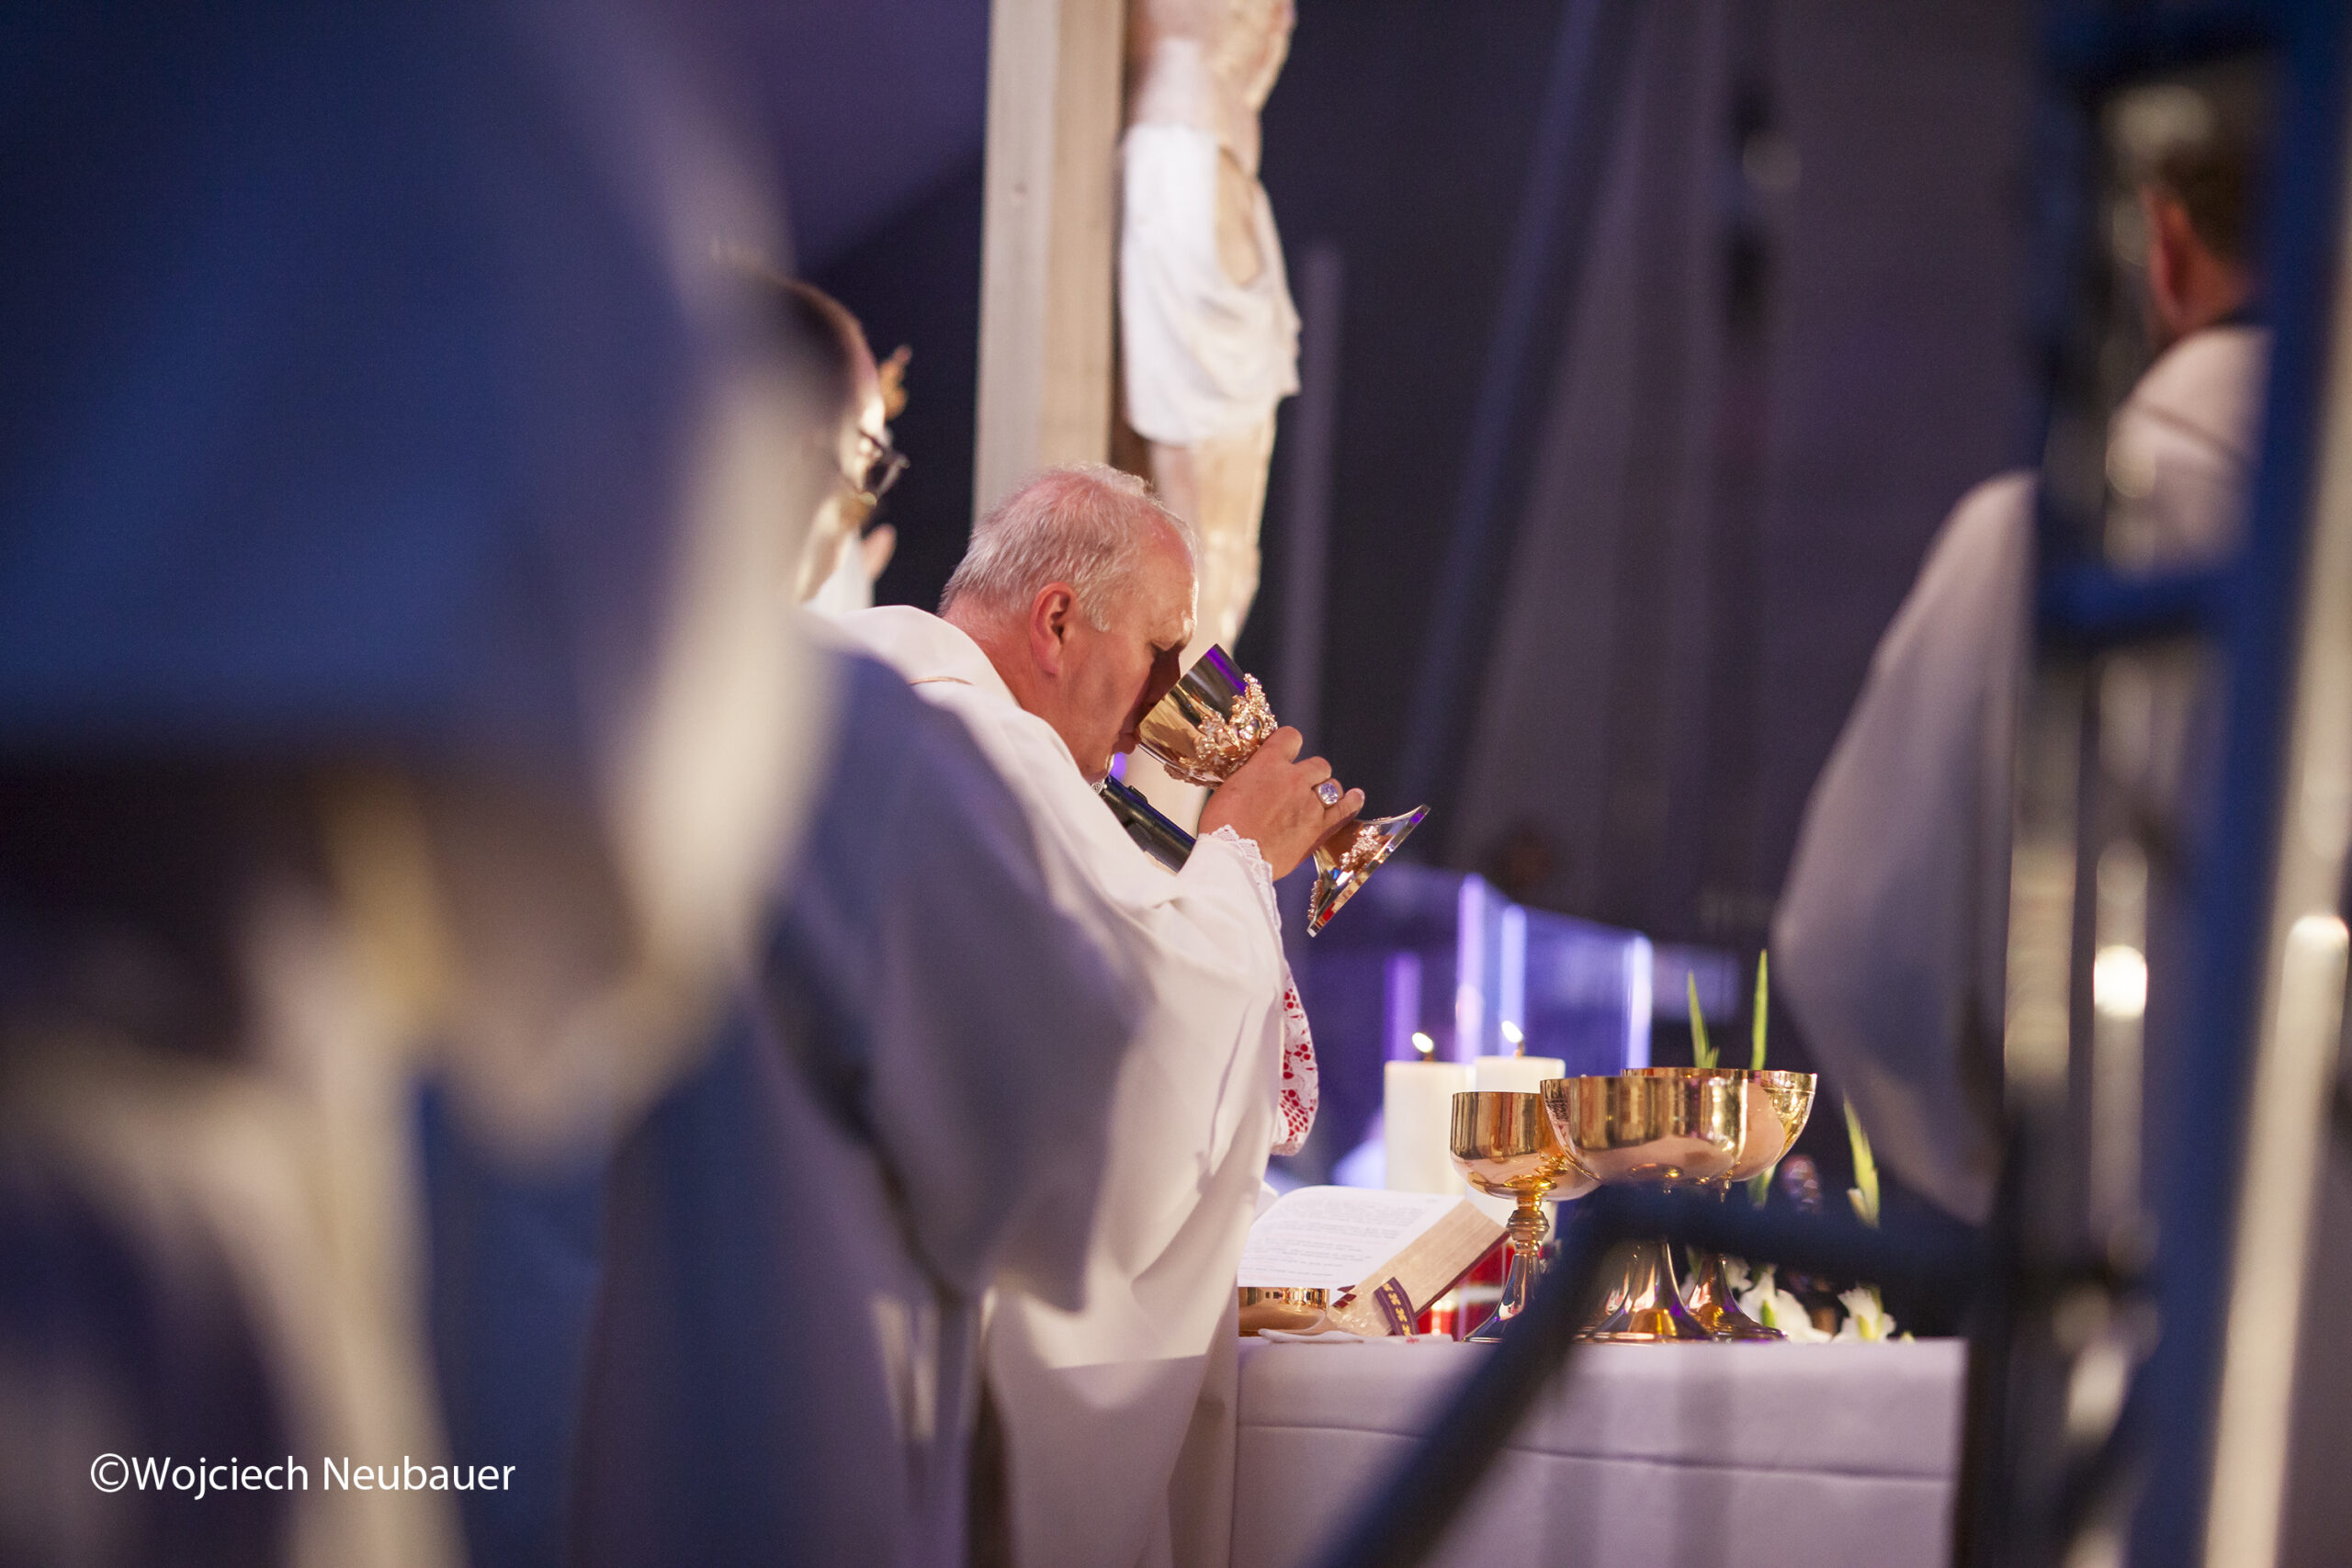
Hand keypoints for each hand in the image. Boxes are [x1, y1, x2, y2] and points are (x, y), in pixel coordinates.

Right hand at [1196, 727, 1362, 879]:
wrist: (1234, 859)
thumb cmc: (1222, 827)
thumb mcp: (1230, 789)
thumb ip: (1252, 778)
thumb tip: (1258, 780)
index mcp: (1268, 764)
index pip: (1291, 737)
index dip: (1289, 745)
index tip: (1286, 753)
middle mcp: (1294, 778)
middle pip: (1318, 765)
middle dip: (1310, 774)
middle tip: (1298, 787)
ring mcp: (1310, 804)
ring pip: (1332, 786)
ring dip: (1325, 791)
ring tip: (1318, 800)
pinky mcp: (1319, 828)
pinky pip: (1344, 810)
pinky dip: (1352, 802)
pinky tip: (1356, 797)